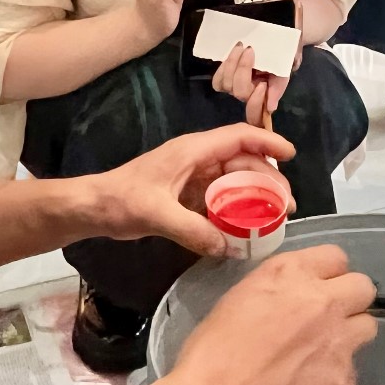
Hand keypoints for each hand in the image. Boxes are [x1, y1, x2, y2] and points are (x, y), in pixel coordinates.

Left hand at [89, 124, 295, 256]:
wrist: (93, 208)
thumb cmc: (122, 200)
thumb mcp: (157, 214)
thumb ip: (193, 230)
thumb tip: (229, 247)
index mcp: (193, 151)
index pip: (239, 137)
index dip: (267, 142)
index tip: (291, 155)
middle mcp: (197, 159)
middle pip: (242, 160)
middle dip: (268, 178)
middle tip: (287, 205)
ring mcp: (192, 176)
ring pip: (234, 179)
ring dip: (255, 195)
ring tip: (274, 217)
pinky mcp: (187, 194)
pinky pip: (220, 197)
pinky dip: (236, 208)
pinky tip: (246, 227)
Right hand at [156, 246, 377, 384]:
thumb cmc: (216, 351)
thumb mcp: (244, 296)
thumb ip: (280, 285)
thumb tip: (294, 290)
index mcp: (291, 274)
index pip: (336, 256)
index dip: (328, 272)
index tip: (320, 284)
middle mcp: (322, 301)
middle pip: (363, 287)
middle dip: (349, 299)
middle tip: (329, 315)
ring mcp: (337, 341)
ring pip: (366, 327)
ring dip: (347, 335)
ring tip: (321, 350)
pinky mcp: (343, 379)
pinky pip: (351, 368)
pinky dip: (335, 373)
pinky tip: (311, 379)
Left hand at [212, 43, 292, 124]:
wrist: (276, 46)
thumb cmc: (280, 62)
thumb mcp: (283, 74)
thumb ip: (277, 89)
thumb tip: (271, 108)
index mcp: (261, 98)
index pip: (254, 111)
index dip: (255, 102)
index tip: (263, 85)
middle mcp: (246, 96)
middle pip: (239, 92)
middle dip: (243, 70)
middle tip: (251, 50)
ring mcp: (233, 87)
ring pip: (226, 84)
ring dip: (232, 63)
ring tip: (241, 47)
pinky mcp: (224, 77)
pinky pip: (218, 79)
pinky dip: (224, 65)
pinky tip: (235, 52)